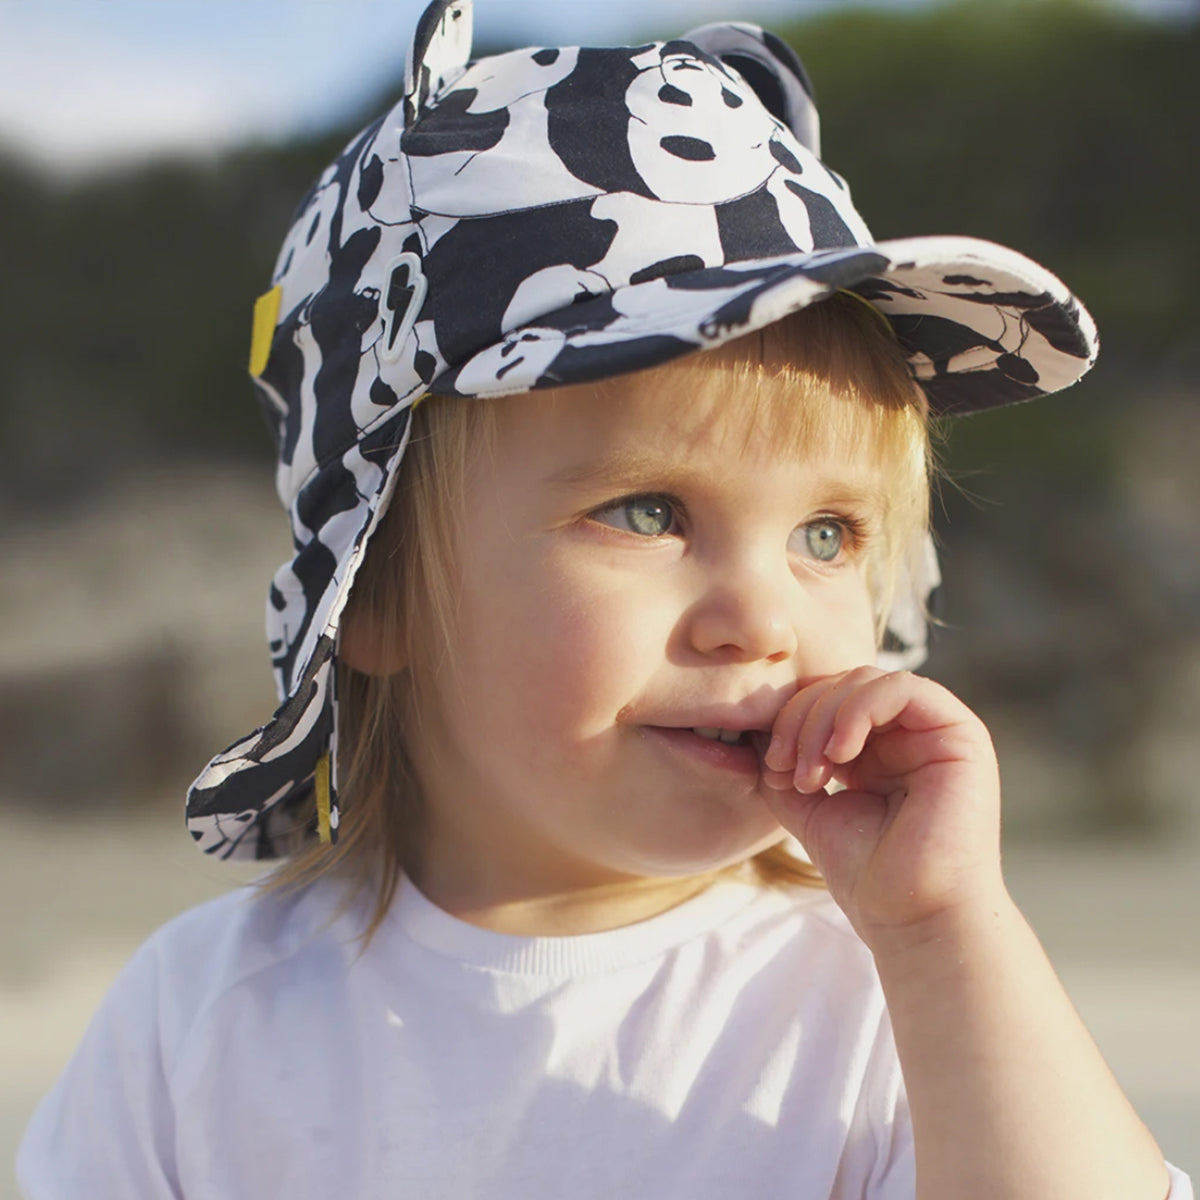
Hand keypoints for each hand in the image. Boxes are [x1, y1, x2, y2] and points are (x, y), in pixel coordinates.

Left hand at [758, 667, 1004, 948]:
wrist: (912, 918)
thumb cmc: (867, 874)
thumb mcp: (809, 807)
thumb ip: (786, 766)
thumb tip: (751, 729)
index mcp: (880, 747)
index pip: (827, 698)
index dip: (790, 720)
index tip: (772, 768)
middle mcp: (911, 733)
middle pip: (842, 684)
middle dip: (801, 719)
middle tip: (785, 769)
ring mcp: (938, 731)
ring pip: (866, 681)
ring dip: (823, 718)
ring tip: (811, 772)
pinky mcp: (961, 735)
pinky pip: (902, 688)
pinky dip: (857, 711)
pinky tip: (840, 754)